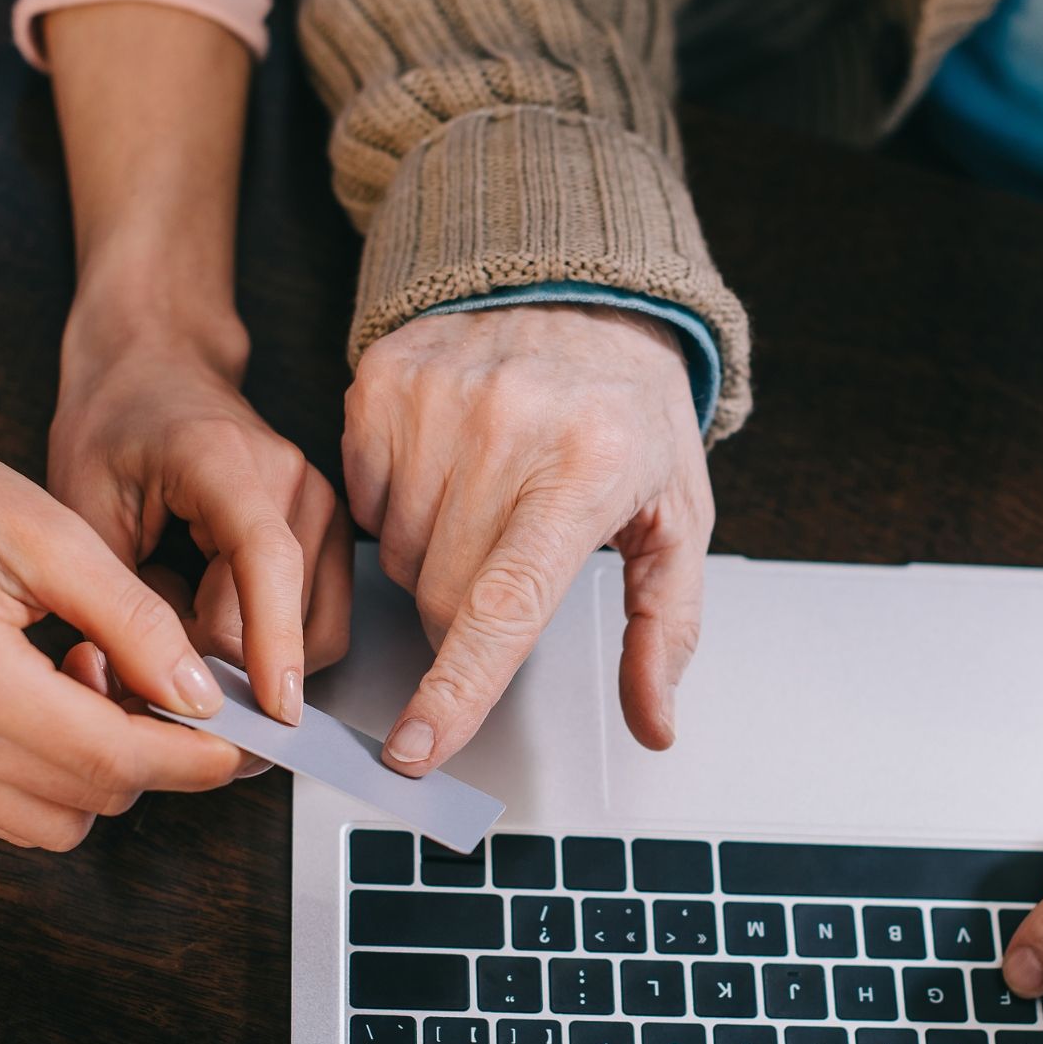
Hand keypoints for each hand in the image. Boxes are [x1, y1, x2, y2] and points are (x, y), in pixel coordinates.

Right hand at [0, 377, 252, 848]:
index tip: (241, 740)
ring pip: (55, 823)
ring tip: (86, 675)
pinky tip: (49, 699)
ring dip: (98, 770)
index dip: (192, 756)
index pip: (112, 758)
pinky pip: (8, 814)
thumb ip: (136, 622)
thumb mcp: (52, 534)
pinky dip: (52, 776)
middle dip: (150, 756)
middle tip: (154, 677)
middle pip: (91, 800)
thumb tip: (201, 698)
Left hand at [48, 318, 352, 720]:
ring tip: (182, 638)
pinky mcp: (330, 533)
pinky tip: (215, 623)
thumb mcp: (80, 507)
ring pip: (318, 630)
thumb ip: (117, 601)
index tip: (270, 711)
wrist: (156, 367)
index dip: (272, 641)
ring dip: (256, 661)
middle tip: (157, 677)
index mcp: (226, 460)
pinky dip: (273, 645)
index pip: (268, 560)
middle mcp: (294, 481)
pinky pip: (321, 618)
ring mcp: (323, 506)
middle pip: (293, 615)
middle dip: (233, 668)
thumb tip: (157, 690)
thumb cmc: (113, 425)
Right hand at [344, 302, 713, 772]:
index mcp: (587, 469)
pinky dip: (400, 507)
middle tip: (513, 569)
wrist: (583, 293)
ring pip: (401, 556)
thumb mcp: (677, 518)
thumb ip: (667, 628)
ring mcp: (435, 399)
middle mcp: (507, 426)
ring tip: (489, 504)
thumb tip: (653, 722)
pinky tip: (449, 469)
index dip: (458, 688)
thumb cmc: (631, 415)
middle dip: (469, 619)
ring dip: (436, 561)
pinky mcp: (382, 380)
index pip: (507, 605)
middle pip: (446, 595)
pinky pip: (365, 501)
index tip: (417, 749)